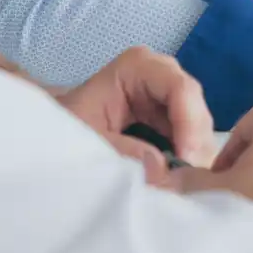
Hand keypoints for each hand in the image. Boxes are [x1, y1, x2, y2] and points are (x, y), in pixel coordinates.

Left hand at [59, 46, 215, 184]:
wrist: (54, 131)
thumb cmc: (65, 126)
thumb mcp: (85, 138)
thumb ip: (121, 151)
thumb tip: (161, 170)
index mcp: (140, 66)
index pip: (181, 89)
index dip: (189, 125)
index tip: (185, 163)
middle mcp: (163, 75)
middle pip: (196, 110)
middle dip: (194, 147)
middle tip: (185, 183)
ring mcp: (170, 97)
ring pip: (199, 129)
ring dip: (192, 158)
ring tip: (179, 186)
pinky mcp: (172, 119)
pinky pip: (190, 141)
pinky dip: (186, 162)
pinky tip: (177, 181)